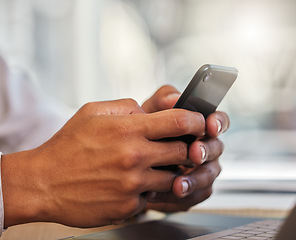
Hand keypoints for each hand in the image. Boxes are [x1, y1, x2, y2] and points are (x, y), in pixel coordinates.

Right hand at [1, 98, 206, 227]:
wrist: (43, 183)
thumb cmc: (66, 146)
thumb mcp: (92, 113)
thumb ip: (126, 107)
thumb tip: (149, 112)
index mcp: (128, 129)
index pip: (180, 121)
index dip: (197, 120)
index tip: (200, 123)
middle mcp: (134, 157)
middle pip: (184, 151)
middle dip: (185, 147)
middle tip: (176, 146)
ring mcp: (133, 185)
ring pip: (173, 177)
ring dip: (167, 171)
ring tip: (147, 166)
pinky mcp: (128, 207)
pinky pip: (152, 196)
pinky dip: (147, 189)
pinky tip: (129, 183)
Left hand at [141, 85, 228, 211]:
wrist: (125, 162)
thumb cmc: (141, 133)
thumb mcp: (147, 113)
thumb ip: (161, 101)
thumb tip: (174, 98)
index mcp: (197, 127)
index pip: (218, 121)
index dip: (218, 122)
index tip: (210, 125)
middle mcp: (203, 148)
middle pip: (216, 149)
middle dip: (206, 151)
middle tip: (194, 153)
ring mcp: (200, 170)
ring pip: (209, 177)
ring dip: (195, 180)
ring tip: (178, 183)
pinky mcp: (191, 191)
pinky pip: (195, 196)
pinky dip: (180, 197)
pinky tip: (161, 193)